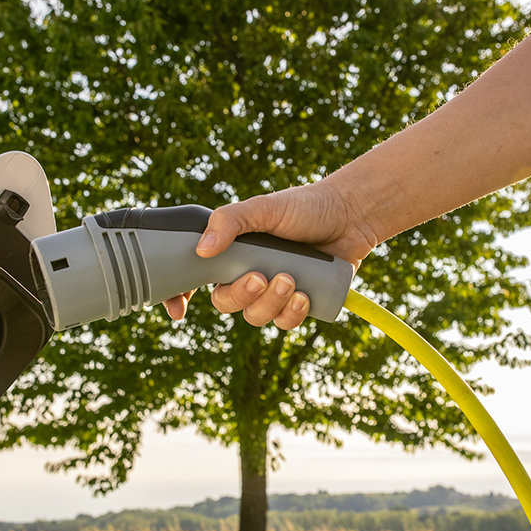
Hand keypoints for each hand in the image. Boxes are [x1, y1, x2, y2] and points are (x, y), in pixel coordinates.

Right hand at [160, 182, 377, 327]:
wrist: (351, 215)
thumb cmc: (304, 207)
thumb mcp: (263, 207)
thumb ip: (230, 221)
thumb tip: (203, 250)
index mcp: (232, 252)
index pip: (196, 277)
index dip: (180, 296)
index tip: (179, 311)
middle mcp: (248, 273)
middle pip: (227, 302)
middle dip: (242, 296)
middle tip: (261, 277)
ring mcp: (273, 291)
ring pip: (256, 316)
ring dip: (270, 304)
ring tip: (290, 280)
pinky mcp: (299, 303)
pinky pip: (285, 323)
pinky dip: (292, 314)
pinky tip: (305, 296)